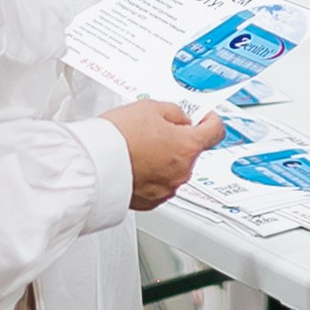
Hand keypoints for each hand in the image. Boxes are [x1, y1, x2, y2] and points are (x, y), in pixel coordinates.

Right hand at [104, 99, 224, 209]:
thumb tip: (181, 119)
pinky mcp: (151, 201)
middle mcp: (181, 172)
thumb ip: (174, 112)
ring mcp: (166, 189)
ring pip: (174, 169)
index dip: (211, 120)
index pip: (215, 132)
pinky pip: (158, 184)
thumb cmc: (117, 137)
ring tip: (139, 147)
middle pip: (191, 151)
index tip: (205, 118)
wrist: (93, 165)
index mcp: (187, 146)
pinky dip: (152, 175)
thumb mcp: (149, 107)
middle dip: (178, 140)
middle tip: (156, 130)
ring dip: (164, 158)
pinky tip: (135, 163)